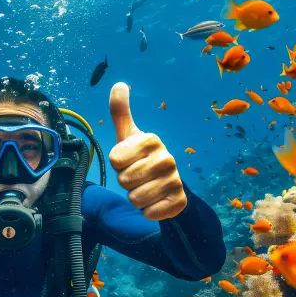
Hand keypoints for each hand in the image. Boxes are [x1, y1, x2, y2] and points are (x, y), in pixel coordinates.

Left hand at [108, 82, 186, 220]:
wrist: (168, 186)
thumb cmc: (141, 158)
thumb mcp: (129, 136)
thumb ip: (121, 112)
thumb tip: (118, 83)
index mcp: (152, 140)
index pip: (116, 159)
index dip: (118, 164)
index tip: (129, 160)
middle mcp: (167, 158)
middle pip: (124, 180)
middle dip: (126, 182)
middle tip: (137, 176)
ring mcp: (175, 180)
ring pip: (135, 198)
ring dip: (135, 197)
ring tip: (145, 188)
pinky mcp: (179, 201)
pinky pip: (149, 213)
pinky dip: (148, 211)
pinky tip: (155, 202)